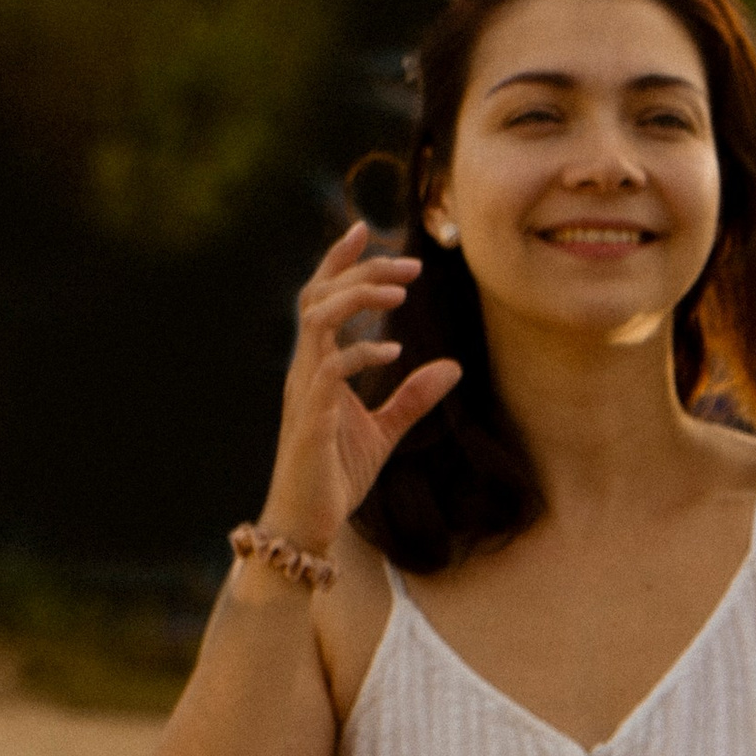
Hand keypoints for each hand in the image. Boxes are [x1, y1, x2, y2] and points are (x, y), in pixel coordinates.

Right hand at [253, 222, 462, 558]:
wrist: (307, 524)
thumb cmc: (335, 478)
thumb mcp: (385, 432)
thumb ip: (413, 398)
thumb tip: (452, 368)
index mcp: (316, 366)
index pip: (319, 297)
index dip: (340, 261)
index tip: (366, 230)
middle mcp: (304, 370)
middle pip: (320, 295)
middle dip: (363, 271)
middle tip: (411, 267)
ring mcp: (304, 392)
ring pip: (317, 320)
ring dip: (359, 298)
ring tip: (401, 295)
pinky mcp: (311, 420)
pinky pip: (331, 370)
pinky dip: (362, 354)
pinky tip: (395, 352)